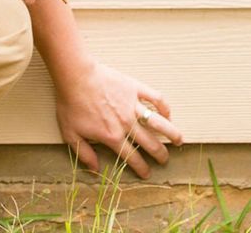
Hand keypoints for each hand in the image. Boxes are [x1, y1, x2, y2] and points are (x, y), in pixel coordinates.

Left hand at [54, 60, 183, 177]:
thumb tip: (95, 169)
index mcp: (112, 136)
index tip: (147, 174)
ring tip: (179, 140)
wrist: (75, 77)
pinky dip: (164, 106)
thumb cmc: (71, 105)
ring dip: (171, 133)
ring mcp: (133, 105)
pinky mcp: (135, 89)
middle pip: (149, 143)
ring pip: (158, 122)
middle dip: (160, 154)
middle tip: (165, 160)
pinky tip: (168, 112)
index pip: (131, 157)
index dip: (141, 168)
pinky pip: (155, 98)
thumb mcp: (71, 134)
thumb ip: (83, 153)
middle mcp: (127, 123)